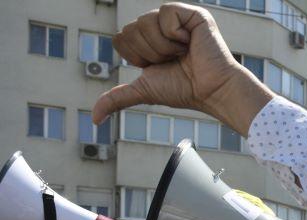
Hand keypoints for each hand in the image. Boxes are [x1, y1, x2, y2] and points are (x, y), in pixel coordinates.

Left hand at [92, 3, 272, 133]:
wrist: (212, 92)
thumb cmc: (186, 91)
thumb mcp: (144, 91)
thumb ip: (117, 98)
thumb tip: (94, 119)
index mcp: (149, 40)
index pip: (121, 38)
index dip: (136, 56)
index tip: (160, 66)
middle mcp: (161, 26)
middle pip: (130, 29)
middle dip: (149, 52)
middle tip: (174, 60)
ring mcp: (177, 18)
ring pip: (145, 21)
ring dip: (163, 46)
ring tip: (184, 52)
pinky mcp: (192, 14)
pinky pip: (165, 13)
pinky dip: (175, 33)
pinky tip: (191, 42)